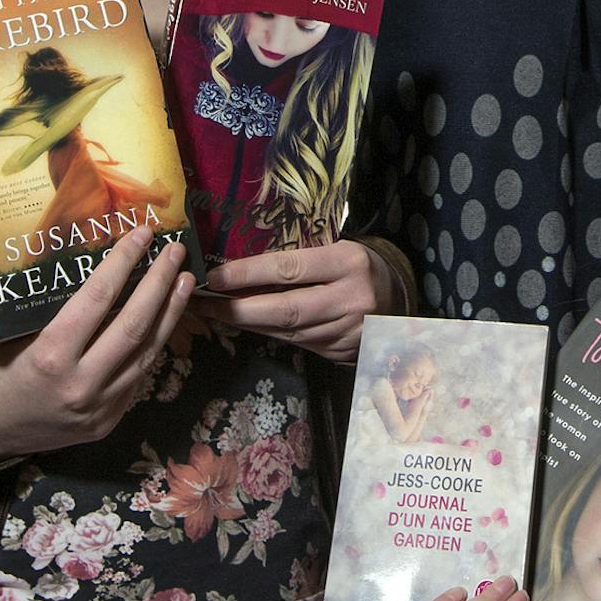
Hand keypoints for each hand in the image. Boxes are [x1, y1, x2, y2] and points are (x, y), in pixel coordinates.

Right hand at [0, 222, 194, 465]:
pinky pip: (138, 375)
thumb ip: (55, 310)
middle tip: (176, 252)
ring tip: (185, 281)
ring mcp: (99, 408)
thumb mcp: (14, 335)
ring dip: (170, 313)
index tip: (143, 235)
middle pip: (133, 326)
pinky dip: (153, 343)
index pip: (97, 299)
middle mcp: (80, 384)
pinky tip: (164, 319)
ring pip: (146, 352)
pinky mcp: (108, 422)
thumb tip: (94, 265)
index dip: (123, 263)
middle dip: (159, 284)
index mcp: (50, 357)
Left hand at [195, 240, 402, 359]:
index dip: (248, 274)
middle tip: (201, 303)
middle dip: (238, 308)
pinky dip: (267, 333)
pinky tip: (246, 325)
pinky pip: (295, 342)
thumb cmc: (359, 265)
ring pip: (286, 331)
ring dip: (247, 323)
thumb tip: (243, 265)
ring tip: (214, 313)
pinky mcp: (340, 351)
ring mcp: (346, 331)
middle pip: (285, 309)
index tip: (214, 276)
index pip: (290, 268)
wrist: (399, 300)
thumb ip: (301, 258)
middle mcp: (350, 299)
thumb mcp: (338, 248)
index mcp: (349, 262)